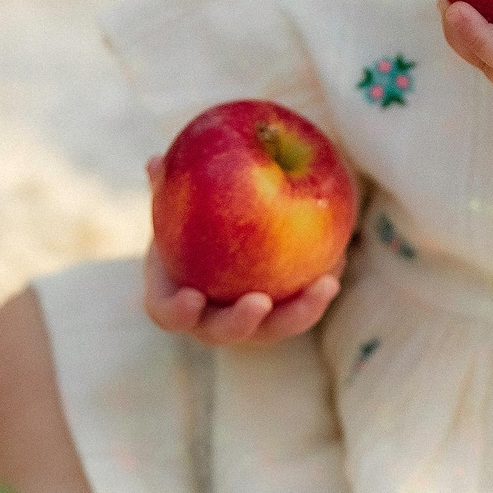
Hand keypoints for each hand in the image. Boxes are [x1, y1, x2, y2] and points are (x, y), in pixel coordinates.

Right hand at [141, 161, 342, 344]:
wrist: (213, 246)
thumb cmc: (184, 223)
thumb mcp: (171, 206)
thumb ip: (164, 188)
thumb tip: (154, 160)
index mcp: (174, 300)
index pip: (168, 315)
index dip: (178, 311)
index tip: (193, 296)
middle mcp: (209, 321)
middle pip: (224, 332)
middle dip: (242, 321)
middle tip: (260, 302)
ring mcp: (247, 325)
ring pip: (273, 329)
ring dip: (301, 312)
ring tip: (326, 284)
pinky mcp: (278, 317)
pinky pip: (299, 309)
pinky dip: (317, 291)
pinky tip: (337, 262)